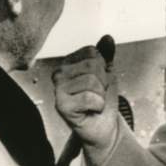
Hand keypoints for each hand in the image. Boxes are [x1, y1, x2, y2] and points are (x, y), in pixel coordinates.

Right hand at [52, 43, 118, 165]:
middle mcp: (59, 74)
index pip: (93, 52)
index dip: (104, 68)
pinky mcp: (61, 106)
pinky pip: (90, 97)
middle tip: (97, 96)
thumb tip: (108, 37)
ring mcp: (57, 89)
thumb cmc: (102, 101)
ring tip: (94, 104)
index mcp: (68, 64)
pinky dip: (98, 106)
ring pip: (92, 81)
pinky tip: (91, 111)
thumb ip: (106, 55)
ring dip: (101, 95)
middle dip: (103, 83)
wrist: (103, 128)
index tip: (99, 83)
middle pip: (93, 65)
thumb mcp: (108, 75)